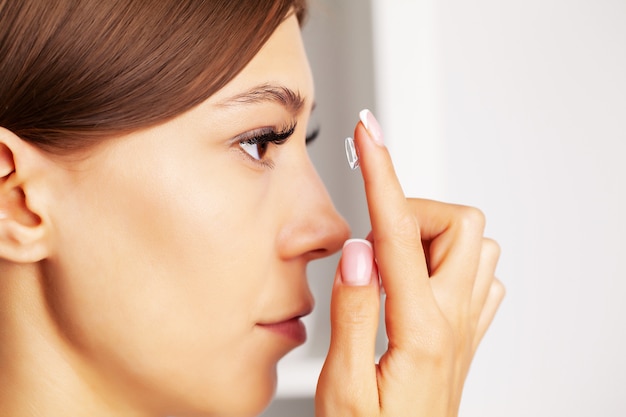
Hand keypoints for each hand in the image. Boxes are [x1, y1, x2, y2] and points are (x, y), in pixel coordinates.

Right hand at [315, 110, 504, 416]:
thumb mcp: (344, 388)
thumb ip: (353, 311)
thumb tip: (358, 249)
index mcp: (420, 328)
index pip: (397, 231)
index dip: (381, 173)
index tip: (369, 135)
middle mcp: (453, 319)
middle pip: (460, 222)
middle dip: (412, 212)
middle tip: (373, 243)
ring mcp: (466, 324)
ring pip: (474, 243)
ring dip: (429, 237)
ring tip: (390, 267)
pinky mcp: (465, 332)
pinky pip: (478, 273)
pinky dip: (448, 260)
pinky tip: (416, 281)